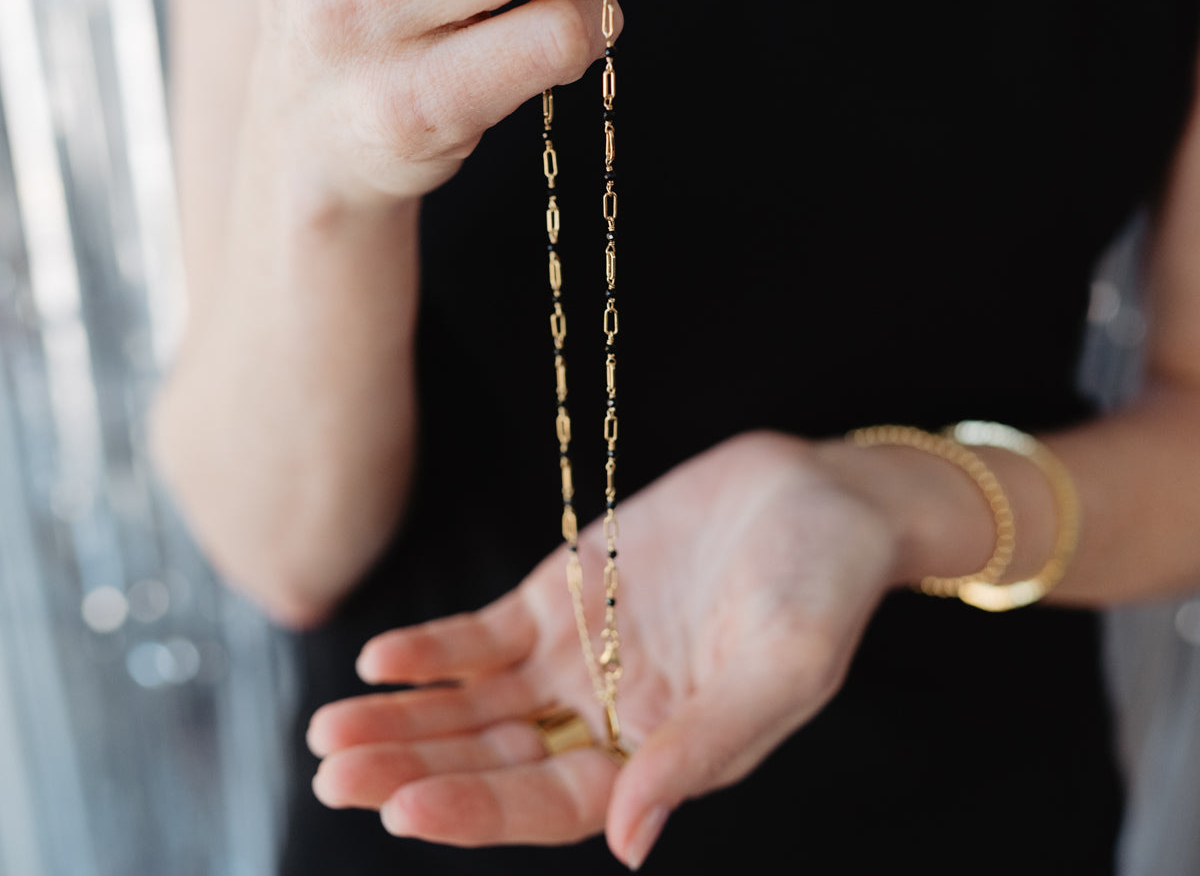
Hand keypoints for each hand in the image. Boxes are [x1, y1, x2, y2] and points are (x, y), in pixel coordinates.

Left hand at [306, 431, 911, 867]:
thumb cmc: (824, 587)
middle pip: (493, 759)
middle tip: (332, 772)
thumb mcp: (780, 669)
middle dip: (412, 768)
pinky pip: (486, 632)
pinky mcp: (567, 590)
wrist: (822, 494)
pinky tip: (382, 659)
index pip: (550, 803)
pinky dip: (436, 649)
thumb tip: (627, 844)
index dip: (476, 810)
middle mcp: (608, 714)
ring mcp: (582, 651)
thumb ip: (703, 749)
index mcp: (660, 754)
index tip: (402, 805)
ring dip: (405, 716)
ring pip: (476, 703)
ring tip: (327, 731)